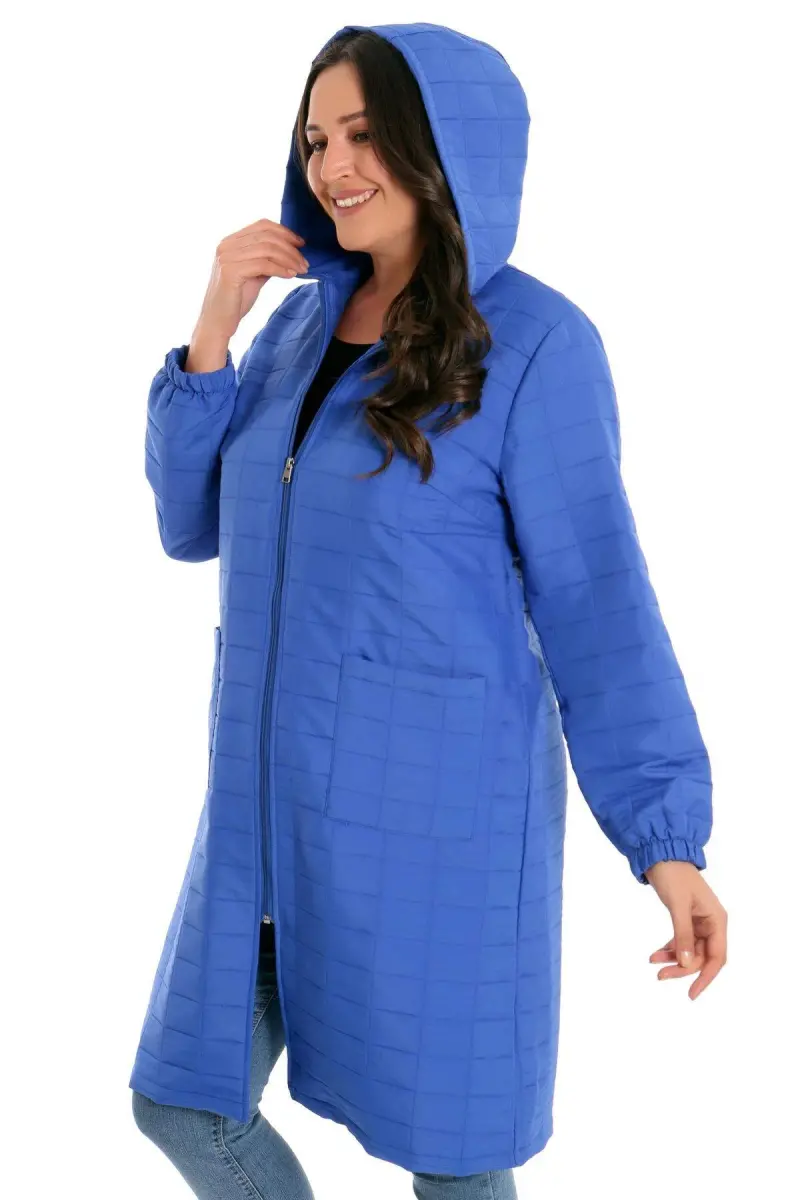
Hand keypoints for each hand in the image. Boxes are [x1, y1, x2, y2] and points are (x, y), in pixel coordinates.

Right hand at [194, 218, 309, 344]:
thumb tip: (289, 250)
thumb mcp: (254, 274)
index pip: (262, 225)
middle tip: (305, 262)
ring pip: (267, 249)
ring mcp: (227, 257)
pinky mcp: (231, 272)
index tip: (301, 244)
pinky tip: (290, 276)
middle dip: (290, 248)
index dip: (285, 232)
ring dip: (289, 259)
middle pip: (267, 236)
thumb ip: (266, 259)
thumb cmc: (236, 300)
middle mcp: (226, 245)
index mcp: (231, 242)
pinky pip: (263, 264)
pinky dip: (281, 269)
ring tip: (301, 270)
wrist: (218, 322)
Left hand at [644, 860, 727, 999]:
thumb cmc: (673, 875)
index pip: (717, 957)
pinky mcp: (686, 918)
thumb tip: (685, 963)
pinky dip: (670, 948)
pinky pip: (681, 941)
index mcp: (717, 920)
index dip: (705, 977)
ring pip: (690, 950)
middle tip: (660, 976)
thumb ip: (682, 934)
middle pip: (702, 956)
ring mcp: (699, 921)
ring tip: (653, 962)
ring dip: (673, 959)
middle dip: (682, 968)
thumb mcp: (678, 905)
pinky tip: (655, 955)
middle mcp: (712, 923)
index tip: (692, 993)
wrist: (661, 853)